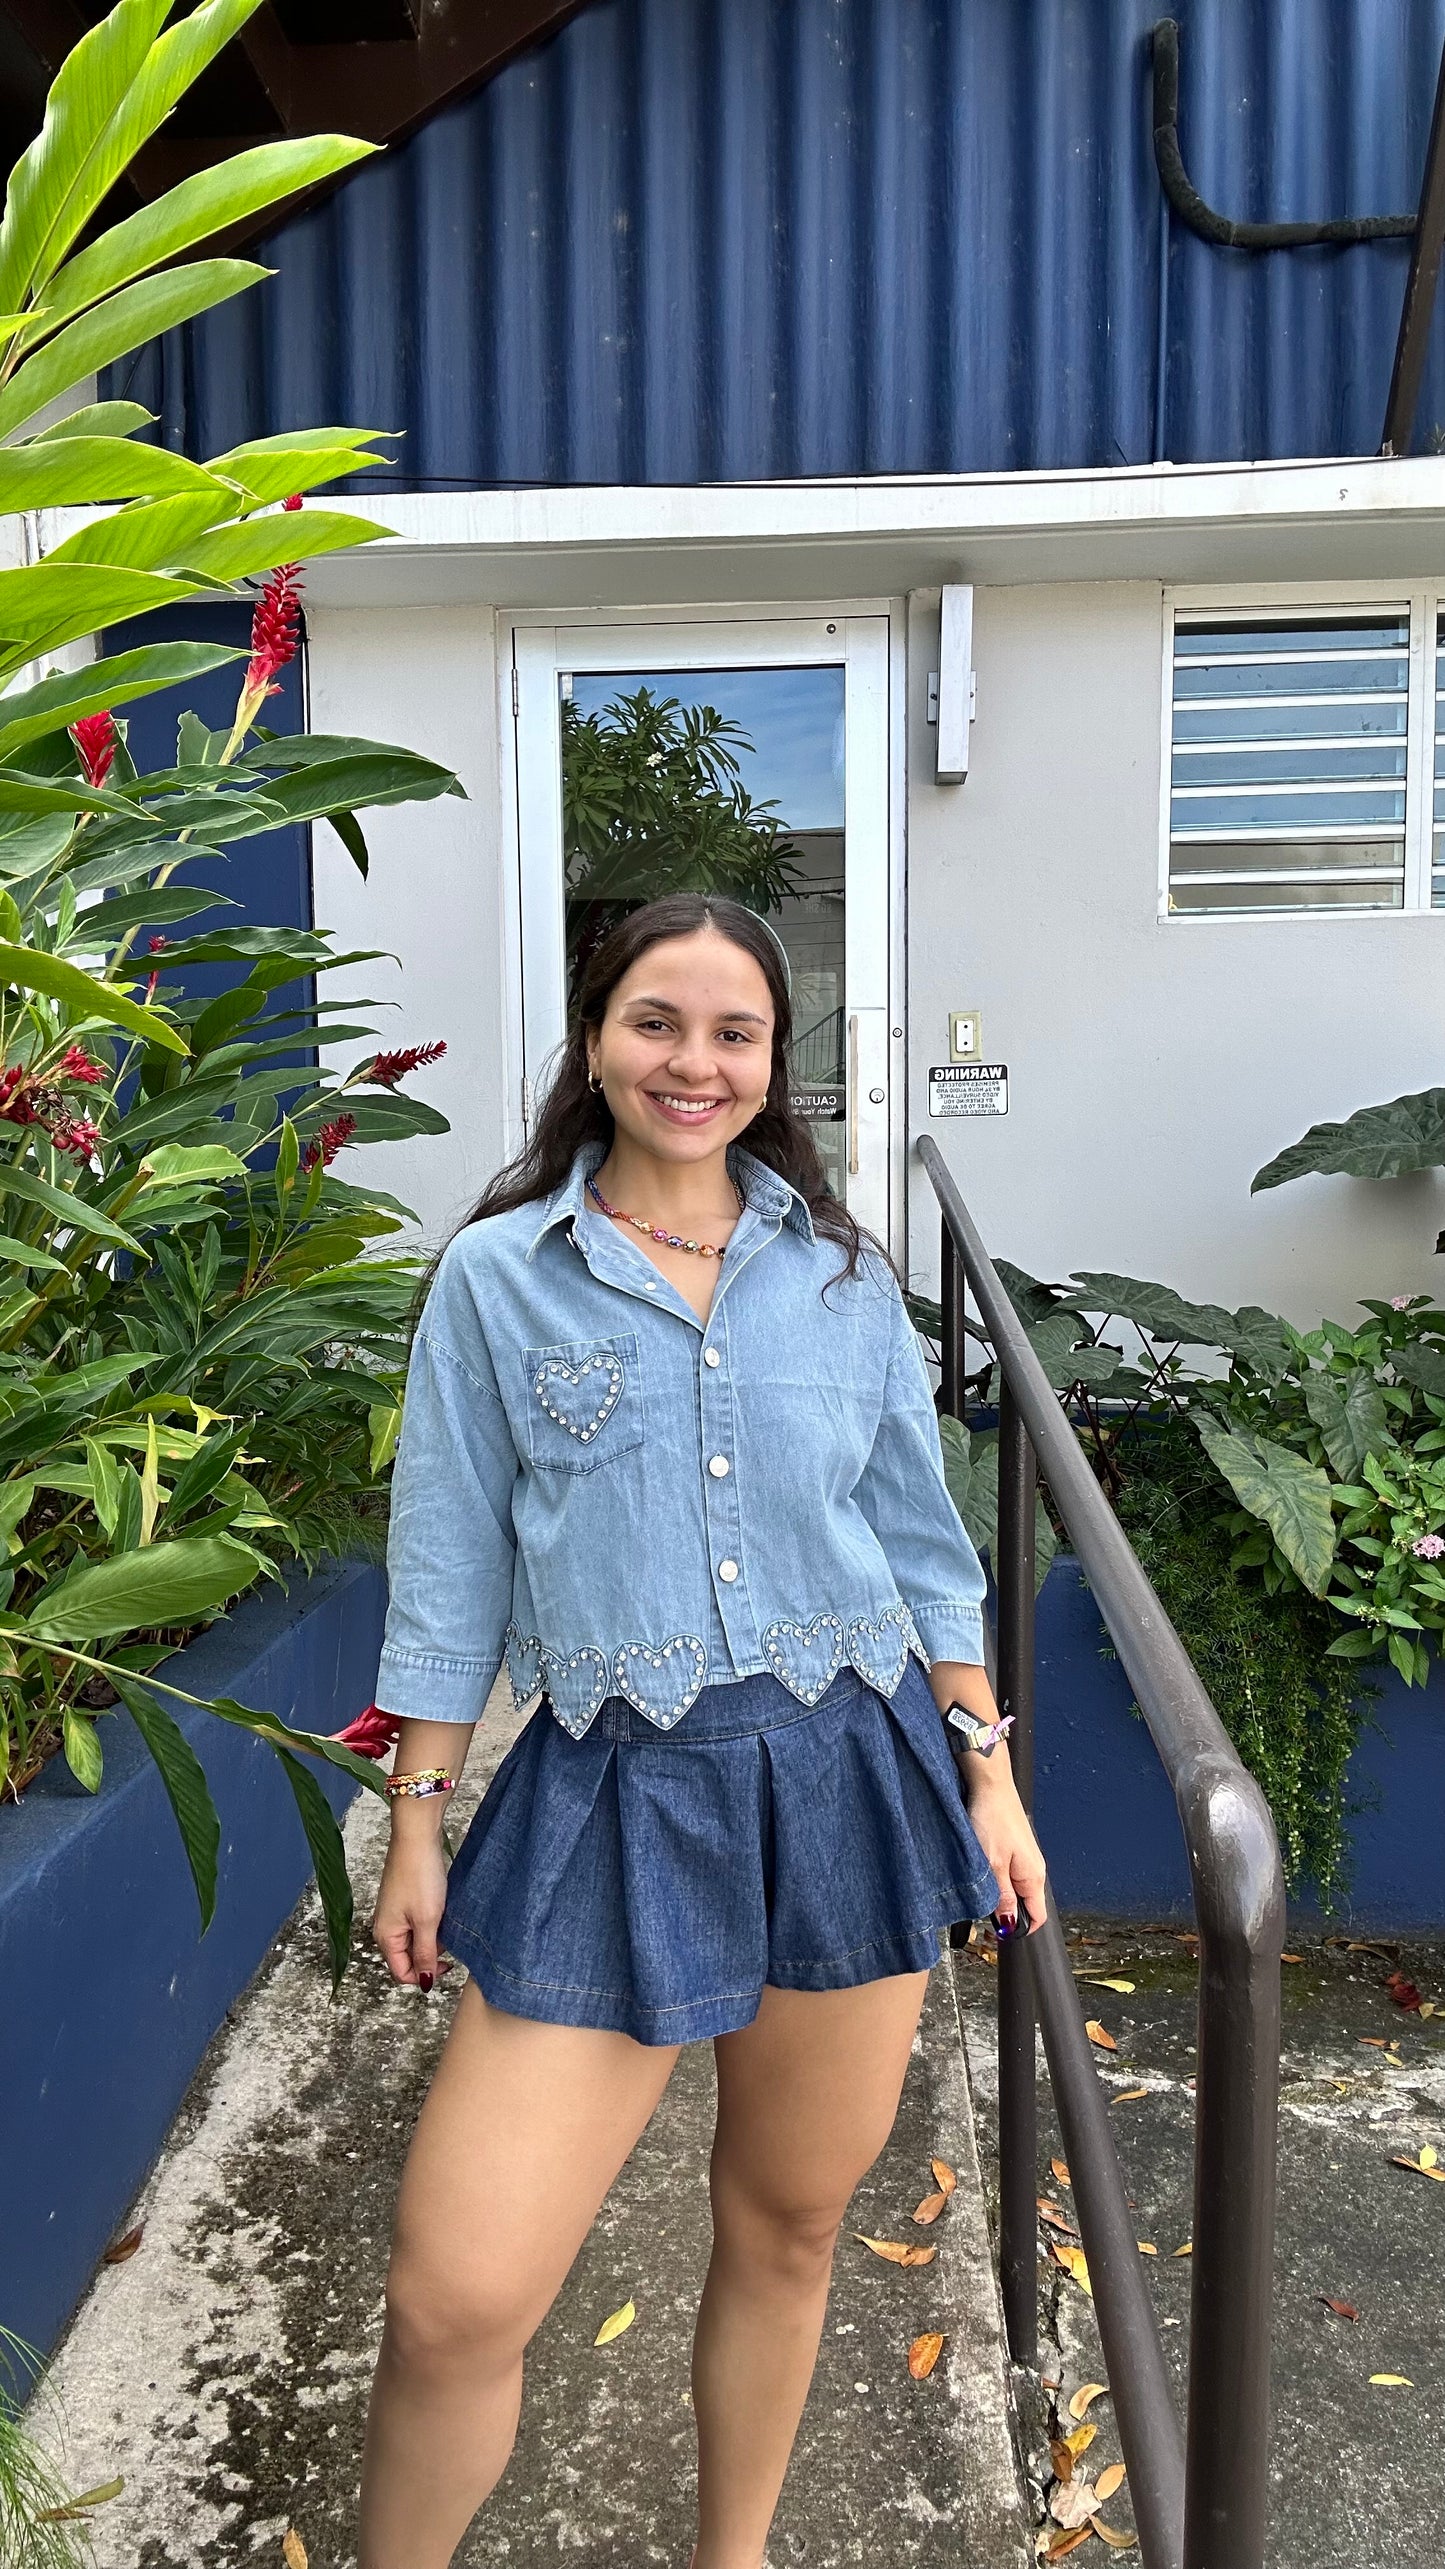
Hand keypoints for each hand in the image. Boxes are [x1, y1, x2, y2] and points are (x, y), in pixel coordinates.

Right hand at [371, 1809, 452, 1989]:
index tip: (448, 1964)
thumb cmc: (420, 1876)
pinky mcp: (404, 1899)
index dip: (425, 1975)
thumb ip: (425, 1953)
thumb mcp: (427, 1920)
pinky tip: (443, 1909)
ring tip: (446, 1920)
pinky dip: (431, 1922)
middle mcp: (385, 1927)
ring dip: (432, 1937)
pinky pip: (417, 1922)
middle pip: (407, 1957)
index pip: (402, 1972)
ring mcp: (394, 1912)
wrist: (417, 1837)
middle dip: (430, 1954)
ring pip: (415, 1939)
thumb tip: (423, 1983)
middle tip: (449, 1938)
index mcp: (386, 1936)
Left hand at [963, 1761, 1047, 1935]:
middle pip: (1026, 1904)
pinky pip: (1009, 1872)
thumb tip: (1009, 1924)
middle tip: (982, 1904)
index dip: (1020, 1929)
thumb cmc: (992, 1819)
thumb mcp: (992, 1864)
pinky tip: (981, 1867)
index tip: (999, 1932)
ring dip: (998, 1892)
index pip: (1037, 1917)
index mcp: (1034, 1877)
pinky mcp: (1014, 1847)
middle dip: (1006, 1911)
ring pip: (1015, 1888)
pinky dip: (996, 1876)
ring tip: (979, 1882)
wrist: (990, 1785)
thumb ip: (1001, 1896)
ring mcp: (1025, 1858)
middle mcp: (1034, 1869)